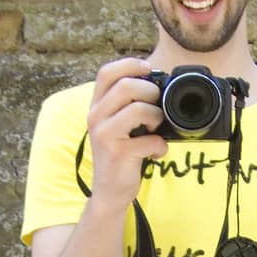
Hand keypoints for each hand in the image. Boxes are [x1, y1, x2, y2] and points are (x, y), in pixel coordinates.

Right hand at [85, 57, 166, 213]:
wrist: (109, 192)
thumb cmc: (119, 155)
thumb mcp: (115, 125)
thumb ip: (127, 104)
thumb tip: (156, 83)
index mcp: (96, 107)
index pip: (106, 72)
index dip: (130, 65)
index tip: (149, 70)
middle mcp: (95, 118)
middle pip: (126, 86)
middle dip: (150, 92)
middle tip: (156, 107)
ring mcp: (105, 136)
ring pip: (138, 109)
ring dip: (156, 116)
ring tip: (156, 128)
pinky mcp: (118, 154)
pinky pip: (150, 140)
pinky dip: (160, 146)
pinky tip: (156, 152)